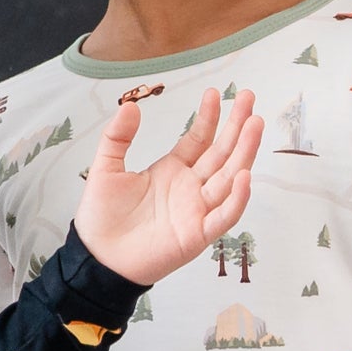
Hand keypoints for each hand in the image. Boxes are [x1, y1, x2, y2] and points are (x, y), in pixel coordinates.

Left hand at [72, 86, 263, 286]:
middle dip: (237, 127)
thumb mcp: (107, 168)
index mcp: (172, 171)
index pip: (200, 139)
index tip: (217, 93)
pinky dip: (236, 199)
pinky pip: (224, 216)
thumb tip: (131, 105)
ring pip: (229, 178)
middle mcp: (190, 188)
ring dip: (244, 152)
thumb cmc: (103, 216)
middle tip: (250, 98)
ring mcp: (197, 210)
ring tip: (255, 125)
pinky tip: (244, 176)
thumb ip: (118, 137)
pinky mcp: (197, 235)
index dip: (210, 117)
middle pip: (222, 153)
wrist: (97, 257)